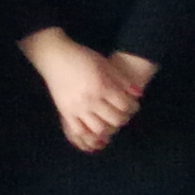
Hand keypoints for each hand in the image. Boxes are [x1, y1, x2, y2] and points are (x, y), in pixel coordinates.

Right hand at [21, 28, 135, 152]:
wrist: (55, 57)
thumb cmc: (82, 57)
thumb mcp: (105, 64)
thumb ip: (122, 80)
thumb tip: (139, 94)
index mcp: (101, 86)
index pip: (124, 105)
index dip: (132, 107)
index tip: (132, 105)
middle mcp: (90, 100)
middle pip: (114, 119)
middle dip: (123, 118)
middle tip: (122, 114)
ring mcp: (77, 108)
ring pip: (98, 129)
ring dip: (108, 129)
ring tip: (109, 122)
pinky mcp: (65, 112)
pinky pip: (78, 131)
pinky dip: (88, 136)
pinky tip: (94, 134)